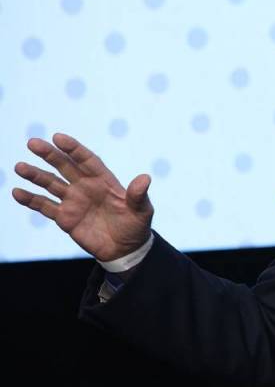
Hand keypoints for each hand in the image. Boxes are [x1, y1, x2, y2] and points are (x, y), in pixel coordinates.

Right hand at [11, 133, 153, 261]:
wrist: (125, 249)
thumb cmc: (136, 226)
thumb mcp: (142, 211)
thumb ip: (139, 195)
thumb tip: (145, 178)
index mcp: (104, 181)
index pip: (87, 160)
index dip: (74, 149)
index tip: (58, 138)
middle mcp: (86, 187)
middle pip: (65, 167)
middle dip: (49, 155)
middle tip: (32, 143)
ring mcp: (73, 201)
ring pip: (51, 183)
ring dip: (35, 175)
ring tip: (20, 166)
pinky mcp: (64, 217)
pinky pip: (45, 206)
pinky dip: (31, 200)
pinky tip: (17, 192)